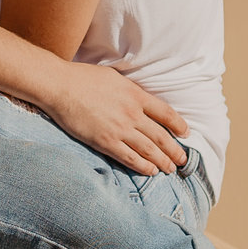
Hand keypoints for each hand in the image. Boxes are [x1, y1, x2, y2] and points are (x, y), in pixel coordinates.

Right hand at [41, 60, 189, 175]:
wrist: (61, 86)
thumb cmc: (83, 78)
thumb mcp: (114, 77)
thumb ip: (129, 90)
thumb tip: (138, 96)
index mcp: (136, 95)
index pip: (166, 113)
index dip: (178, 124)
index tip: (186, 133)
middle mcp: (132, 114)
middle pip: (161, 136)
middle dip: (174, 150)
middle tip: (182, 160)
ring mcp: (119, 129)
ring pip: (148, 150)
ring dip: (162, 161)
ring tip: (169, 169)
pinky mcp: (105, 142)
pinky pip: (129, 158)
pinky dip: (142, 166)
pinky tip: (150, 171)